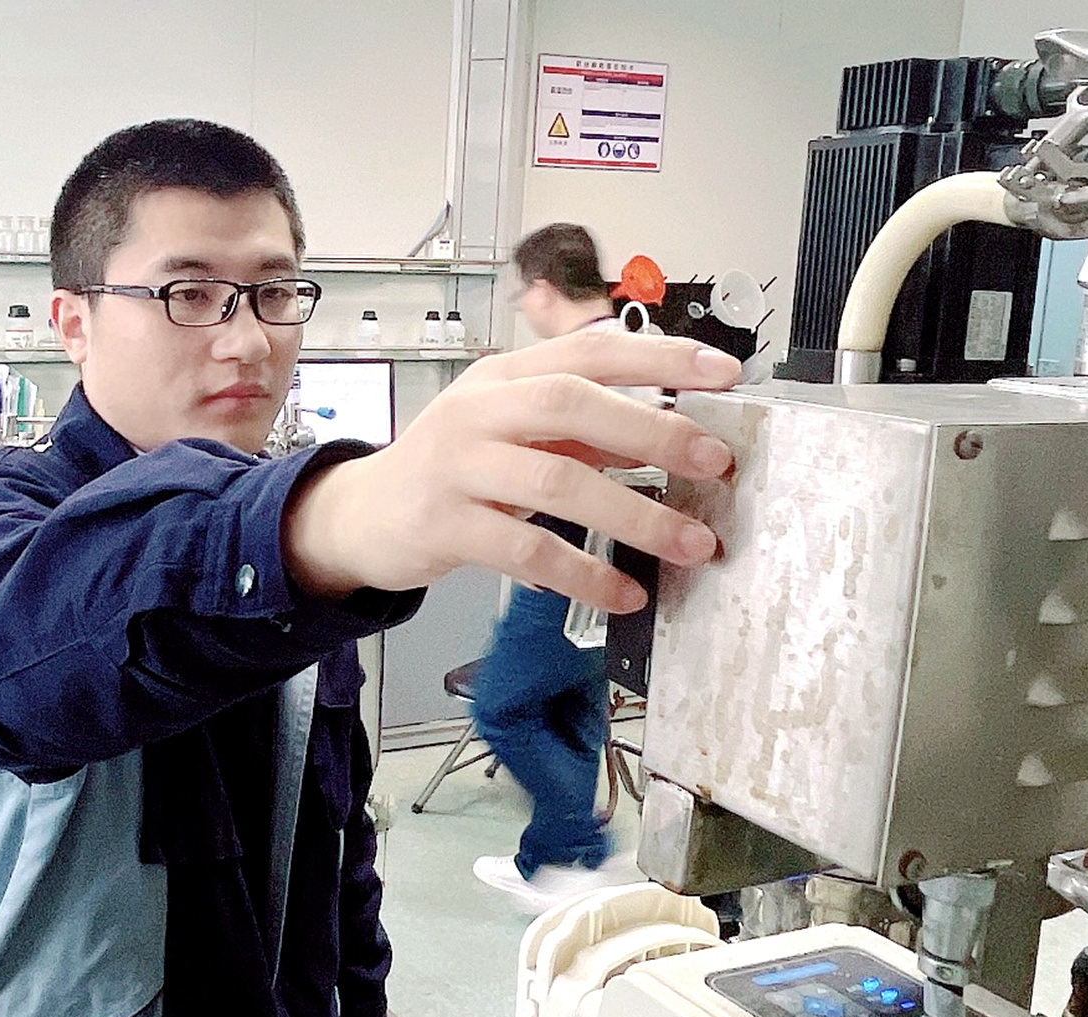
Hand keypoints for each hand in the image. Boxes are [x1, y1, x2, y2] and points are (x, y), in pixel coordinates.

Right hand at [284, 328, 739, 612]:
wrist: (363, 515)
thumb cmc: (457, 468)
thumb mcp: (517, 431)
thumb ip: (587, 429)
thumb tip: (675, 437)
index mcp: (506, 374)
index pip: (590, 350)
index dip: (660, 357)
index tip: (725, 371)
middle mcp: (479, 409)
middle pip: (573, 403)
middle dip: (654, 430)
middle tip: (716, 462)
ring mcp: (458, 466)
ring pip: (557, 480)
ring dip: (636, 516)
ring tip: (692, 545)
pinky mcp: (445, 526)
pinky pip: (528, 551)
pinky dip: (584, 575)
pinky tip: (625, 594)